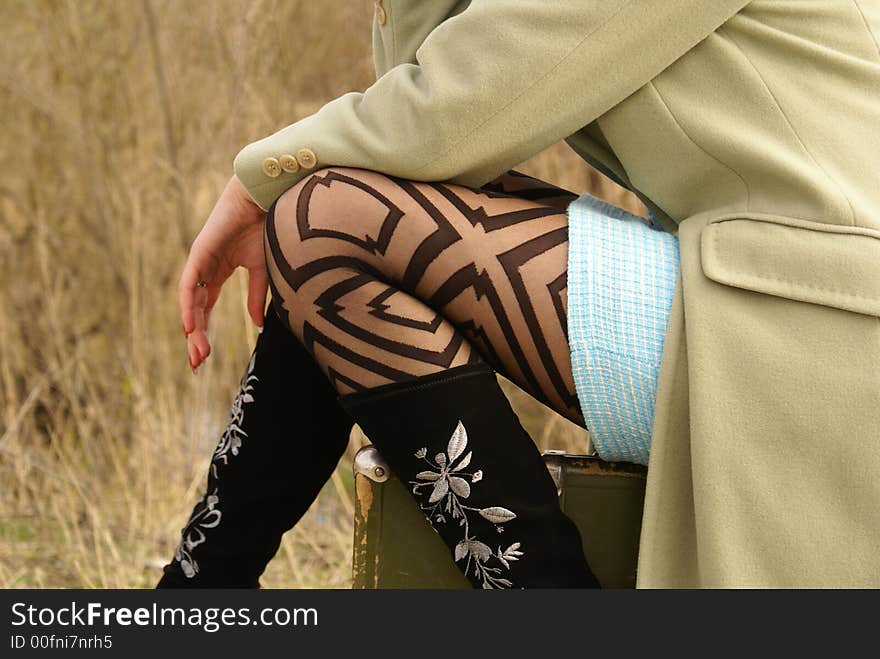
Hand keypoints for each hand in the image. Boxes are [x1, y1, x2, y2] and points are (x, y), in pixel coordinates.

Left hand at [178, 175, 266, 372]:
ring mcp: (200, 262)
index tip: (204, 357)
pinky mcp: (199, 253)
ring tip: (197, 353)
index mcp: (219, 273)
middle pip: (197, 310)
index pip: (207, 308)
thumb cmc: (266, 228)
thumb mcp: (261, 271)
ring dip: (193, 328)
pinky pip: (190, 285)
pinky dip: (189, 306)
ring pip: (192, 302)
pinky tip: (190, 326)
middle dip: (197, 338)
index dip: (205, 332)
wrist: (265, 199)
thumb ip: (255, 297)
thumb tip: (255, 327)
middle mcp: (206, 270)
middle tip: (197, 364)